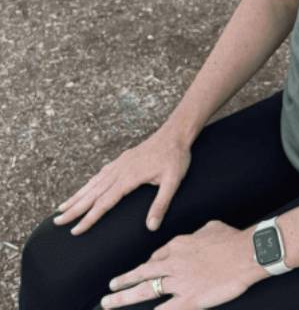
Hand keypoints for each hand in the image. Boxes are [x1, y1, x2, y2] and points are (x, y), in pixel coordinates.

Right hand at [53, 126, 192, 234]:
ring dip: (77, 196)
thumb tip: (151, 227)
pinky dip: (89, 183)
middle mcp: (120, 170)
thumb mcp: (173, 182)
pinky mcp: (123, 159)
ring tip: (62, 207)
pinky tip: (86, 188)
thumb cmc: (176, 158)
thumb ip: (161, 204)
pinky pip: (101, 174)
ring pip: (94, 182)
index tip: (75, 231)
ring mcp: (120, 163)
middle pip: (92, 193)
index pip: (104, 202)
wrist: (176, 133)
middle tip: (56, 222)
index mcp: (129, 177)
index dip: (89, 218)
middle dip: (74, 208)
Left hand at [99, 219, 267, 308]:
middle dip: (123, 281)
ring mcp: (179, 282)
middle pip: (142, 273)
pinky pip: (166, 309)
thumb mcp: (210, 227)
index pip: (156, 256)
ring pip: (146, 291)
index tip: (143, 271)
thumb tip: (196, 236)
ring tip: (108, 302)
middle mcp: (174, 263)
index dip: (148, 265)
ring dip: (124, 298)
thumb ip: (197, 234)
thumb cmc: (231, 239)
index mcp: (178, 245)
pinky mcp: (189, 299)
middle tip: (109, 288)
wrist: (245, 253)